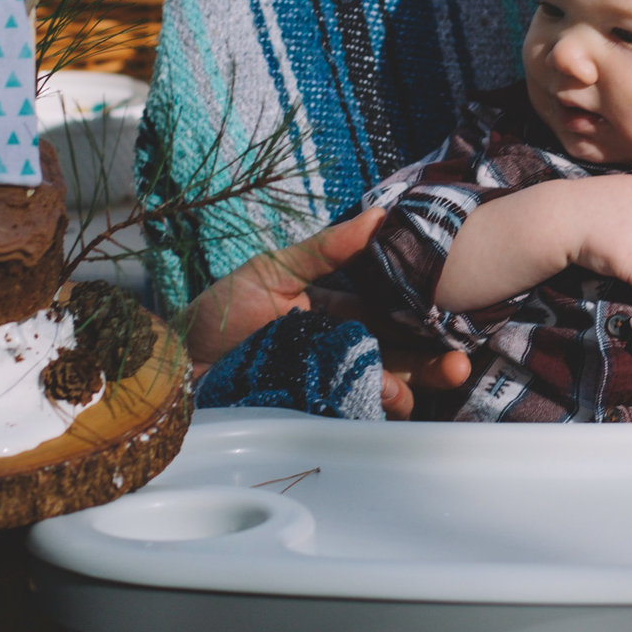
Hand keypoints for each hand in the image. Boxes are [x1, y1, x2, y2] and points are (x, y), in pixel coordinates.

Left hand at [185, 208, 472, 418]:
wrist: (174, 360)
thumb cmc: (221, 310)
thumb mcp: (273, 268)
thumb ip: (326, 248)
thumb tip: (379, 217)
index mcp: (342, 311)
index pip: (395, 314)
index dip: (427, 317)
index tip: (457, 318)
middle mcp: (344, 348)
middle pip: (400, 356)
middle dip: (433, 364)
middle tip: (457, 367)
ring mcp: (330, 383)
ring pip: (382, 389)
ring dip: (405, 391)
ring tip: (407, 393)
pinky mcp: (313, 412)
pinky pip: (350, 415)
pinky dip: (368, 414)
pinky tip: (380, 411)